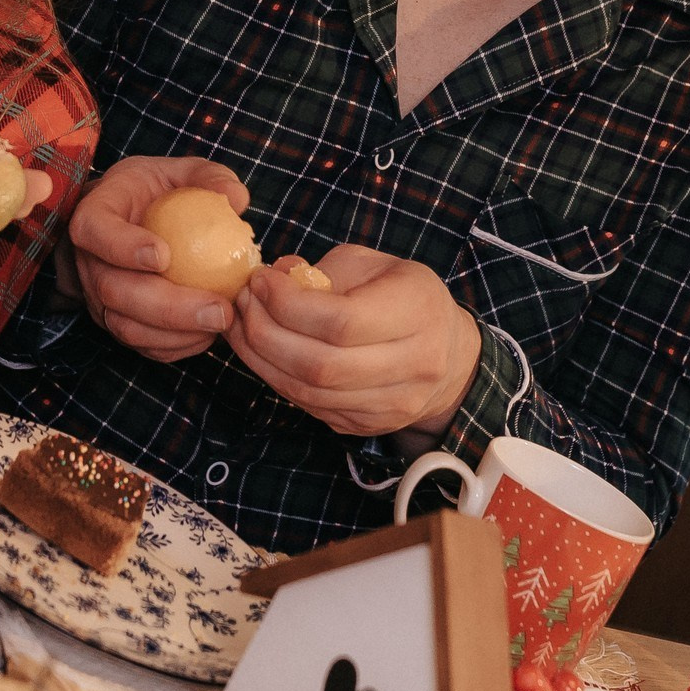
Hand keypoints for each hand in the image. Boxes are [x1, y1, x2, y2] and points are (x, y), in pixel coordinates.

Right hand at [67, 155, 250, 362]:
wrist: (132, 219)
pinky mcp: (116, 322)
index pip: (95, 231)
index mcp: (95, 214)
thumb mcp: (181, 172)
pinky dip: (175, 345)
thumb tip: (237, 199)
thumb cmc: (158, 191)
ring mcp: (98, 296)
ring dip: (175, 332)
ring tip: (221, 322)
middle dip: (168, 306)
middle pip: (113, 290)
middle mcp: (89, 260)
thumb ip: (208, 177)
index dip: (122, 247)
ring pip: (125, 325)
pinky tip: (209, 334)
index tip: (164, 255)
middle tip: (218, 309)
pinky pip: (140, 344)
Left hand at [225, 245, 482, 437]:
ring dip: (261, 359)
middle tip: (242, 303)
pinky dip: (276, 379)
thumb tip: (274, 276)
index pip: (342, 321)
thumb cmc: (403, 296)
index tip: (260, 281)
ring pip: (309, 393)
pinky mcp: (368, 425)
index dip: (288, 304)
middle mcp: (413, 364)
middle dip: (266, 333)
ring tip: (242, 325)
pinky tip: (260, 352)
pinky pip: (310, 407)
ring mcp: (392, 404)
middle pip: (320, 364)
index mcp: (418, 311)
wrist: (447, 354)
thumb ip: (324, 269)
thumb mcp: (373, 265)